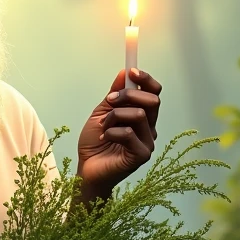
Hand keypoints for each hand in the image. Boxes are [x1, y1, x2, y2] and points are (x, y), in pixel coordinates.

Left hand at [76, 68, 161, 193]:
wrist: (86, 169)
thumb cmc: (94, 144)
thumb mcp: (101, 113)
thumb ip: (114, 95)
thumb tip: (125, 72)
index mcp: (142, 116)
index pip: (154, 92)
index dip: (146, 79)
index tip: (131, 70)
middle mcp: (149, 128)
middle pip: (152, 100)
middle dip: (128, 95)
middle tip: (108, 101)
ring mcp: (148, 142)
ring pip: (138, 114)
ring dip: (114, 116)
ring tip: (103, 127)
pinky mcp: (142, 155)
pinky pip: (129, 133)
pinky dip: (111, 132)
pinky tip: (104, 139)